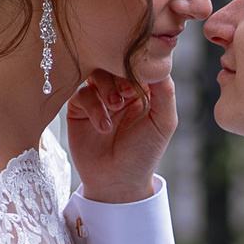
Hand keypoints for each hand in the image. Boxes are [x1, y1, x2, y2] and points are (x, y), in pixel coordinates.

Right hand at [65, 70, 175, 204]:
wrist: (118, 183)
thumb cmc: (145, 153)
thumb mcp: (163, 122)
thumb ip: (165, 91)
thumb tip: (160, 62)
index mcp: (141, 86)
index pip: (137, 60)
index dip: (137, 66)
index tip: (140, 86)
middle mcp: (118, 87)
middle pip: (112, 60)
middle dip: (119, 76)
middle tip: (127, 96)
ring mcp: (97, 96)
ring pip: (94, 72)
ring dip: (105, 88)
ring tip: (115, 108)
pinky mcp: (78, 108)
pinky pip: (80, 93)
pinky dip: (93, 107)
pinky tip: (104, 127)